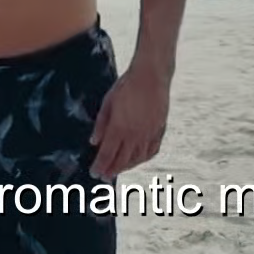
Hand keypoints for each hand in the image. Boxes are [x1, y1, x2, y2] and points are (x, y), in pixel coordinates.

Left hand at [89, 65, 170, 179]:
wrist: (151, 76)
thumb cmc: (126, 86)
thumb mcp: (108, 103)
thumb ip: (101, 124)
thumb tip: (94, 142)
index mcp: (119, 128)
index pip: (107, 154)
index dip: (100, 166)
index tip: (94, 173)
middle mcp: (135, 134)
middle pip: (121, 160)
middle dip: (111, 170)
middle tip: (103, 177)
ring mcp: (149, 134)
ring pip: (137, 158)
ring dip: (126, 167)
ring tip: (118, 170)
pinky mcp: (159, 130)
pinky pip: (151, 151)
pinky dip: (143, 158)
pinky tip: (137, 160)